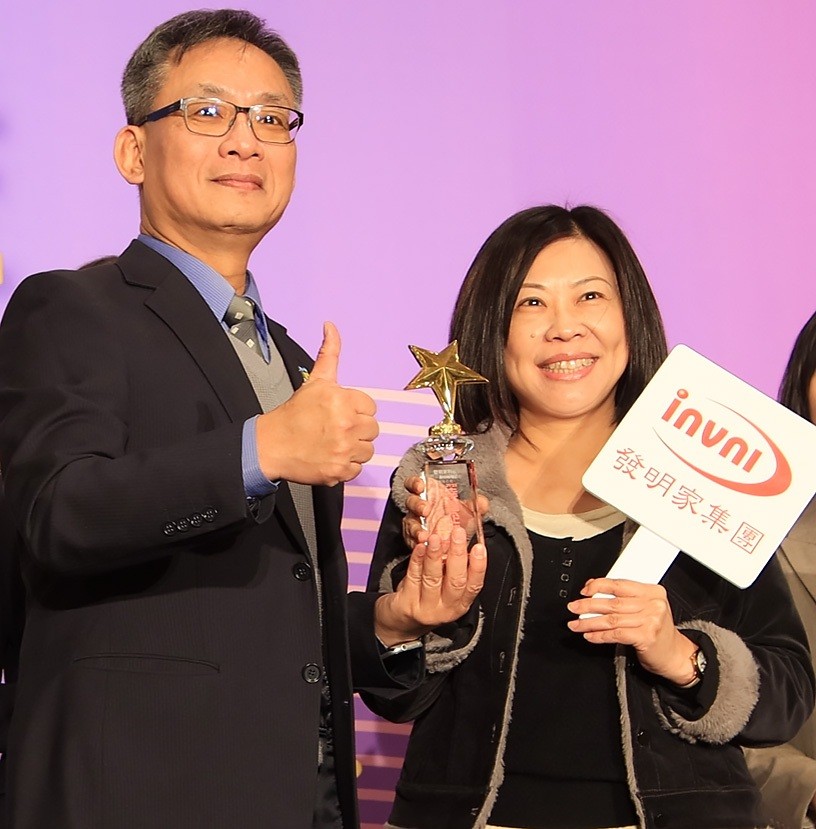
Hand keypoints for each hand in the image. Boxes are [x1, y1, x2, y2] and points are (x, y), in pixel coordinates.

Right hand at [255, 322, 377, 485]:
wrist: (271, 445)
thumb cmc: (293, 414)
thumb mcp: (315, 381)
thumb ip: (329, 354)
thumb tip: (331, 326)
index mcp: (342, 400)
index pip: (371, 407)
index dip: (356, 410)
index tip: (340, 414)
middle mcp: (346, 424)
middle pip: (373, 429)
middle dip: (357, 429)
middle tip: (336, 429)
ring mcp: (343, 449)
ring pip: (368, 450)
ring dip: (354, 448)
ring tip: (334, 443)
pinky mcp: (340, 470)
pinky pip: (358, 469)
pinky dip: (346, 466)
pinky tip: (331, 456)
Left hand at [374, 525, 486, 645]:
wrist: (400, 622)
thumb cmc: (425, 598)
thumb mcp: (444, 587)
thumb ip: (451, 567)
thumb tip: (457, 539)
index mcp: (460, 604)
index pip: (474, 585)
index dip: (478, 566)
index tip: (479, 547)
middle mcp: (446, 609)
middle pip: (455, 581)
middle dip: (457, 555)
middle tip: (458, 533)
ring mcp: (426, 608)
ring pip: (433, 579)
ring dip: (435, 556)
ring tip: (436, 538)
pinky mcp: (407, 604)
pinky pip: (413, 577)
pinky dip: (417, 560)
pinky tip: (420, 547)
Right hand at [401, 475, 488, 550]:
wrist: (456, 541)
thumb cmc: (457, 519)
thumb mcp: (468, 510)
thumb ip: (475, 504)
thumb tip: (482, 503)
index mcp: (428, 494)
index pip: (414, 484)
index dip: (414, 483)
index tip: (421, 486)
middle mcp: (418, 508)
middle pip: (410, 502)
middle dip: (416, 504)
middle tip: (425, 509)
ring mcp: (415, 524)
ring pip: (409, 523)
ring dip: (414, 527)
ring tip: (423, 534)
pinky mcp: (414, 540)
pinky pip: (410, 540)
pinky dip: (415, 543)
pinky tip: (423, 545)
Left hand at [566, 578, 698, 683]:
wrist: (676, 655)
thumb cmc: (657, 631)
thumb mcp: (646, 609)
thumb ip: (624, 599)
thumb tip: (593, 591)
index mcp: (652, 591)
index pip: (620, 584)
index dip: (598, 586)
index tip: (584, 591)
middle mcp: (653, 604)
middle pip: (613, 602)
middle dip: (588, 605)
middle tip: (574, 608)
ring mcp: (651, 620)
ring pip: (611, 619)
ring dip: (589, 622)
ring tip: (576, 624)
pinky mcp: (646, 637)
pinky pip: (616, 634)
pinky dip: (599, 635)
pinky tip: (590, 635)